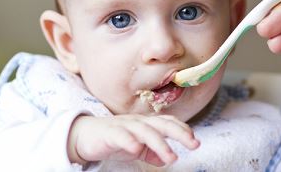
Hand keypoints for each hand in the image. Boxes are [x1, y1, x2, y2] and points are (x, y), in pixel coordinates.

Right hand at [67, 114, 199, 166]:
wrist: (85, 135)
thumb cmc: (114, 139)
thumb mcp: (136, 147)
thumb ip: (151, 152)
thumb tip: (166, 159)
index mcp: (146, 123)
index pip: (169, 122)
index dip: (183, 130)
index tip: (195, 142)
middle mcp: (138, 121)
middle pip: (162, 123)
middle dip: (180, 133)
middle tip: (193, 144)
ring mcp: (124, 125)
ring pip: (145, 130)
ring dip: (160, 143)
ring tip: (171, 157)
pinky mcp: (109, 132)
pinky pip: (121, 135)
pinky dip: (130, 141)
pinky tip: (137, 149)